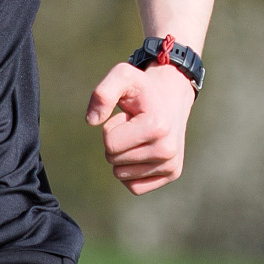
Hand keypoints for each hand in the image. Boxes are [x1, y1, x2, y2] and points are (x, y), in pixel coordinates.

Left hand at [85, 58, 195, 193]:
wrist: (171, 96)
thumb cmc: (142, 88)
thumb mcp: (122, 76)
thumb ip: (102, 93)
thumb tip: (91, 121)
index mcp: (157, 126)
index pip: (110, 143)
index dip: (111, 128)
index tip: (128, 117)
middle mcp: (168, 149)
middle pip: (114, 160)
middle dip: (116, 142)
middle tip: (135, 126)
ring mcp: (171, 165)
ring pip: (121, 175)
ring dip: (123, 155)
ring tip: (140, 136)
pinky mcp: (172, 174)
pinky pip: (134, 187)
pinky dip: (130, 171)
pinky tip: (142, 152)